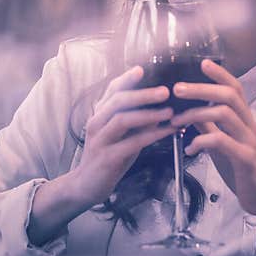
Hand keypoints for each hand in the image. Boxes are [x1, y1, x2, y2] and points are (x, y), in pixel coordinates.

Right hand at [73, 66, 175, 205]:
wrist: (86, 185)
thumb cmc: (108, 157)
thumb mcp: (121, 136)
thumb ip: (135, 122)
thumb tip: (161, 108)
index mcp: (100, 115)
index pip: (111, 90)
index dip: (126, 79)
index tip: (142, 69)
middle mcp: (97, 123)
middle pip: (118, 101)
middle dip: (143, 95)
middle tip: (165, 91)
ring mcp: (100, 140)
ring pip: (123, 120)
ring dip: (148, 114)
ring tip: (169, 111)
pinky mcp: (108, 157)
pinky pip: (132, 142)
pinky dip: (152, 135)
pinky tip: (167, 132)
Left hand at [169, 58, 255, 215]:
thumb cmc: (240, 168)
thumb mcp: (221, 143)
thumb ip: (208, 126)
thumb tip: (190, 110)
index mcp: (243, 119)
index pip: (235, 89)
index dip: (220, 74)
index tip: (202, 63)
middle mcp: (248, 125)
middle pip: (229, 96)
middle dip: (201, 89)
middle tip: (177, 89)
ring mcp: (249, 141)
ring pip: (225, 114)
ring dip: (196, 114)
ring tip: (176, 121)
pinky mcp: (246, 158)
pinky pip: (223, 142)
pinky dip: (202, 141)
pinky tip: (190, 148)